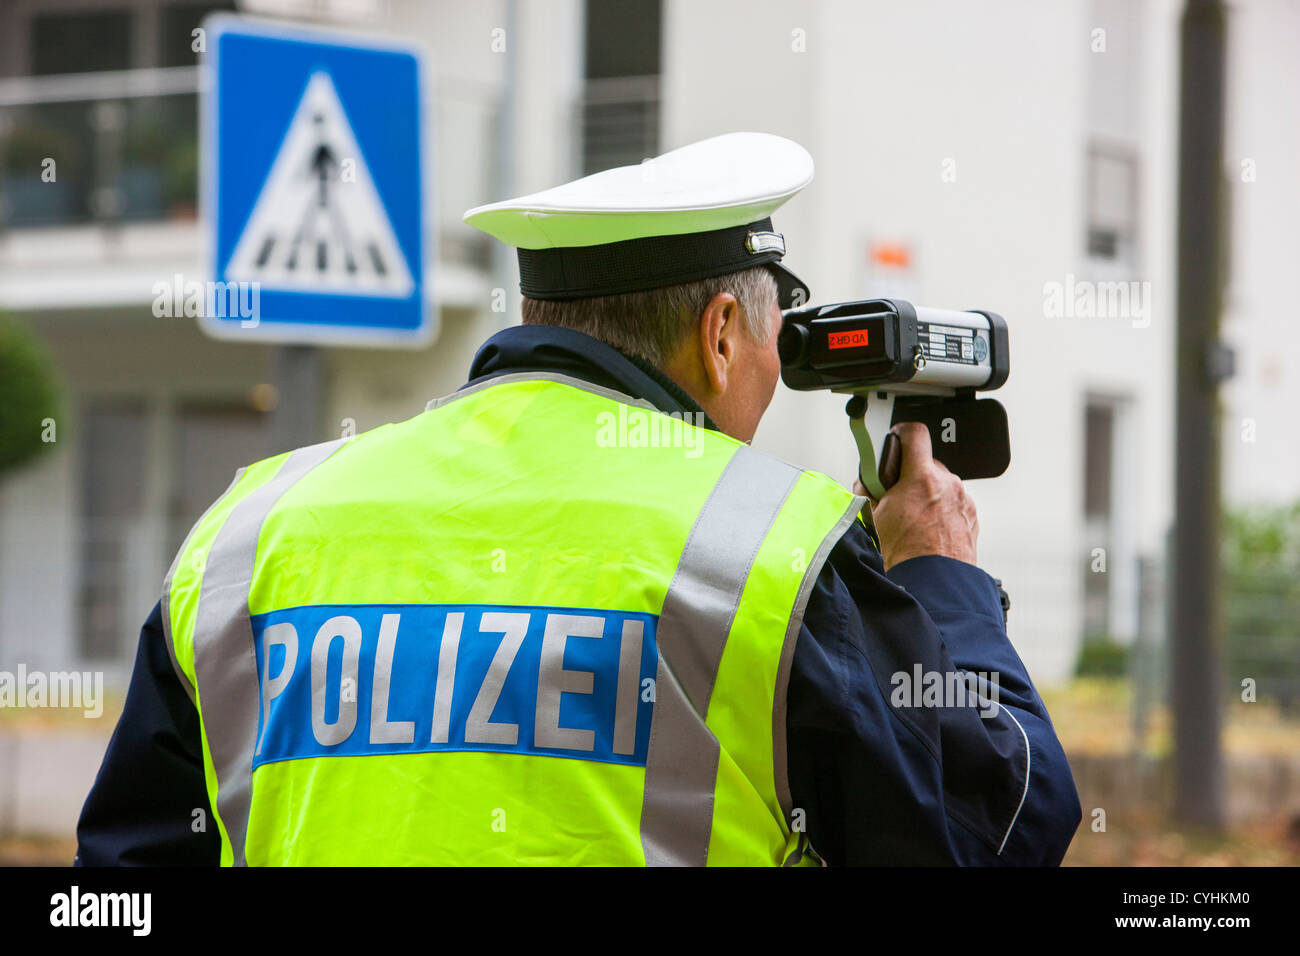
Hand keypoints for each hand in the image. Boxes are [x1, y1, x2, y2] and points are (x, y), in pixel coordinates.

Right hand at [853, 421, 978, 570]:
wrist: (933, 586)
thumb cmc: (905, 557)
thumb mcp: (874, 518)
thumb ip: (871, 490)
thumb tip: (868, 481)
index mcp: (921, 478)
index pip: (915, 433)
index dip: (902, 434)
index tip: (895, 441)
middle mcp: (948, 484)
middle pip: (925, 463)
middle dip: (909, 475)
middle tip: (895, 495)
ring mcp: (963, 501)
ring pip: (939, 485)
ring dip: (926, 494)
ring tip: (912, 520)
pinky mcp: (971, 517)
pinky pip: (952, 503)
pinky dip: (940, 510)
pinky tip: (927, 530)